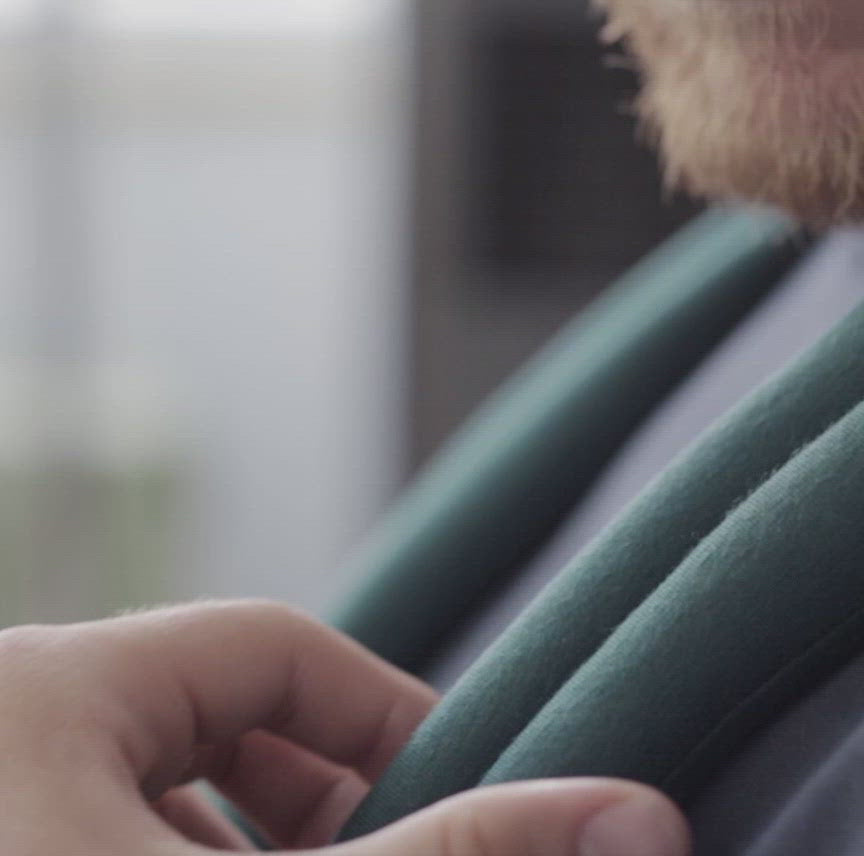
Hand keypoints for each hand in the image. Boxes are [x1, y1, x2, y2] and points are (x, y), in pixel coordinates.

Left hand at [0, 601, 689, 854]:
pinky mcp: (6, 845)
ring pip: (166, 808)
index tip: (472, 799)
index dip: (388, 714)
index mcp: (49, 685)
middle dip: (327, 812)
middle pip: (218, 728)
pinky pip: (106, 843)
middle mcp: (8, 726)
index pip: (274, 647)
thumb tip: (639, 819)